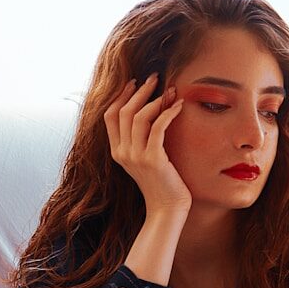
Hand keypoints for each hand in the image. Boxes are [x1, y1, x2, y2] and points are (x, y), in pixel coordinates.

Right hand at [104, 73, 191, 212]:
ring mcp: (136, 156)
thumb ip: (140, 140)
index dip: (121, 96)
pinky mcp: (153, 159)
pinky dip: (168, 113)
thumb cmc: (161, 184)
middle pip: (124, 111)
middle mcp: (122, 152)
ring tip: (170, 91)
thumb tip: (149, 113)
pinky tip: (178, 106)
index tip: (134, 83)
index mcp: (117, 152)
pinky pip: (158, 127)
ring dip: (156, 99)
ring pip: (139, 116)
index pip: (110, 116)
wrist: (167, 209)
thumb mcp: (145, 160)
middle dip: (140, 91)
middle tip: (154, 78)